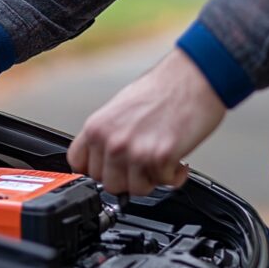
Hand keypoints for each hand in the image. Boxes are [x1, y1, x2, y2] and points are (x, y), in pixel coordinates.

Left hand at [67, 48, 226, 195]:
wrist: (190, 78)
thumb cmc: (160, 88)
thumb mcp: (118, 109)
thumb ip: (107, 135)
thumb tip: (104, 157)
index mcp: (96, 126)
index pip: (78, 164)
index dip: (96, 170)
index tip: (108, 170)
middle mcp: (111, 141)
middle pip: (108, 183)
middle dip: (127, 177)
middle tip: (142, 164)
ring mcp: (135, 151)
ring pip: (135, 189)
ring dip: (151, 179)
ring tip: (159, 160)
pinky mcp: (161, 158)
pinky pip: (164, 184)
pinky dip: (173, 176)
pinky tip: (176, 159)